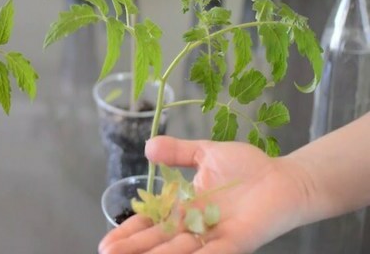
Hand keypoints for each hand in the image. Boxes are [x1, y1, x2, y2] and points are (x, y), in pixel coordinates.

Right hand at [98, 136, 310, 253]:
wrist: (284, 177)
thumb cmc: (248, 166)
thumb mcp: (205, 152)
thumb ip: (177, 152)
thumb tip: (147, 147)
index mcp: (185, 207)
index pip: (152, 222)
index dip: (130, 231)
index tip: (108, 241)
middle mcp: (196, 225)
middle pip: (160, 239)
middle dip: (134, 247)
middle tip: (108, 253)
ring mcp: (215, 235)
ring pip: (180, 248)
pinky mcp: (237, 241)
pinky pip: (214, 252)